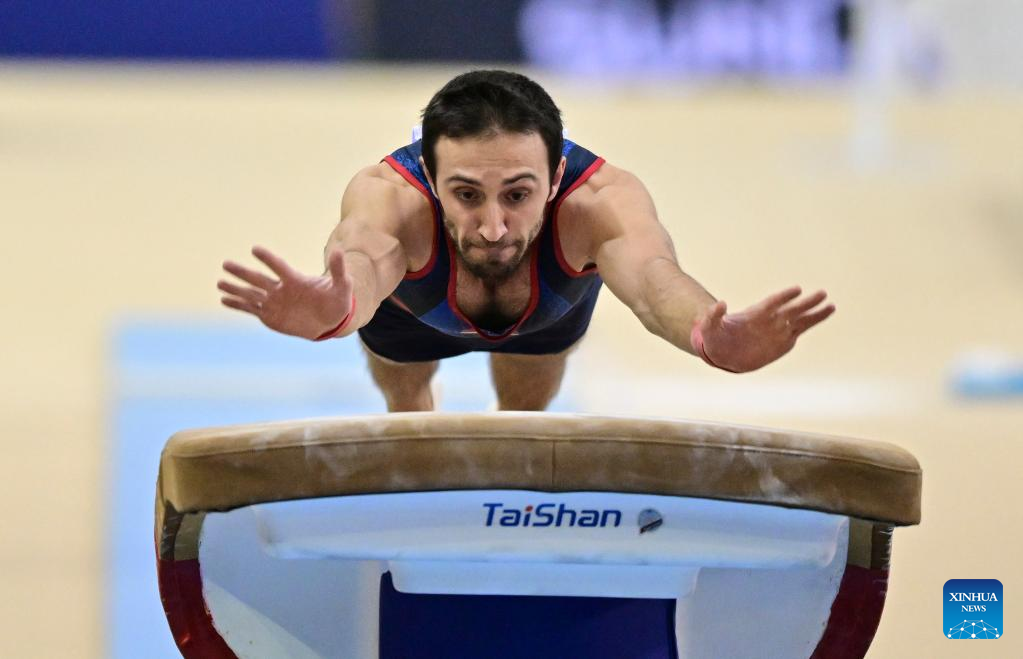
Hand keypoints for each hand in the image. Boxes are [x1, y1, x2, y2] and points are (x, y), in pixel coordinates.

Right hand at [218, 246, 353, 339]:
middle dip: (242, 273)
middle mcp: (281, 289)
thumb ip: (338, 270)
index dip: (268, 259)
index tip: (255, 249)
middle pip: (259, 279)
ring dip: (236, 289)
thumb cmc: (337, 300)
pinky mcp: (269, 315)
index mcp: (296, 280)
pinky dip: (238, 304)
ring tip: (219, 283)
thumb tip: (339, 251)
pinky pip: (251, 309)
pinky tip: (224, 299)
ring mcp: (274, 302)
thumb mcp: (342, 286)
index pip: (279, 267)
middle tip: (226, 264)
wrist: (330, 320)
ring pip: (251, 294)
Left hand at [694, 286, 834, 372]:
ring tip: (831, 305)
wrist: (723, 352)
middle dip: (806, 303)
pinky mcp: (782, 342)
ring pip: (800, 320)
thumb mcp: (709, 327)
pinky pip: (799, 331)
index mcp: (754, 315)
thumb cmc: (715, 337)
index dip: (784, 297)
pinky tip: (824, 314)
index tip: (797, 290)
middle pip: (791, 309)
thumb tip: (719, 304)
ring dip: (815, 313)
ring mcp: (777, 330)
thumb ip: (713, 316)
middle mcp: (769, 320)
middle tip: (822, 293)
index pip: (772, 303)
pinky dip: (811, 324)